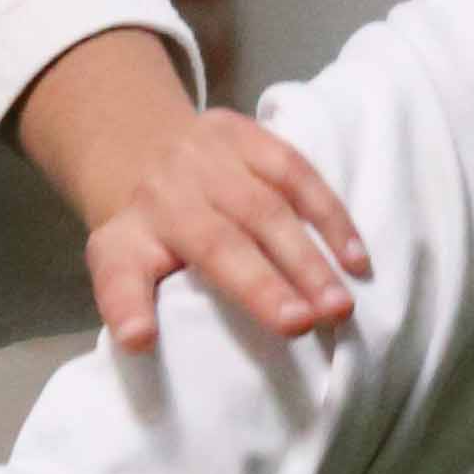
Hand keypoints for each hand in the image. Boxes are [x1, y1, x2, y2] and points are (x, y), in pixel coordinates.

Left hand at [86, 107, 368, 353]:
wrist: (150, 153)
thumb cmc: (147, 233)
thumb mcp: (119, 269)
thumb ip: (123, 302)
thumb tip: (136, 340)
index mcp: (128, 232)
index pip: (129, 273)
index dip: (142, 305)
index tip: (166, 336)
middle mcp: (165, 188)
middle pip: (219, 241)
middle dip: (266, 283)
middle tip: (311, 322)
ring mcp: (207, 155)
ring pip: (266, 207)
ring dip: (310, 257)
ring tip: (341, 304)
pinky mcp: (245, 133)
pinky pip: (296, 172)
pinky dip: (329, 216)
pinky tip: (355, 257)